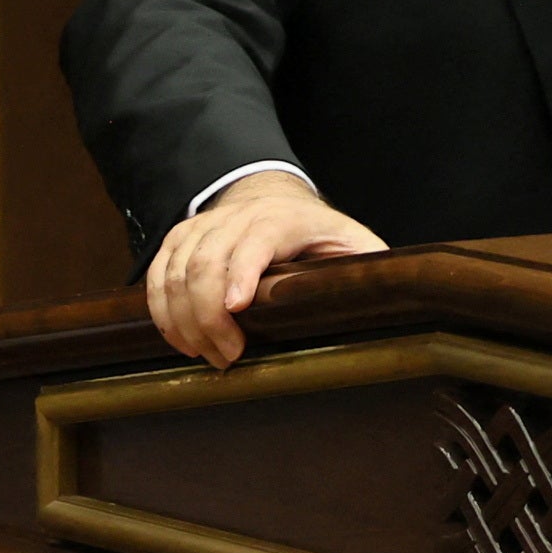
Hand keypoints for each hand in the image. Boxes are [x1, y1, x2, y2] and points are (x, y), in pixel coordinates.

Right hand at [144, 175, 385, 367]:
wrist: (274, 196)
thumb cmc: (317, 232)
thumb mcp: (352, 241)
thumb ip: (369, 265)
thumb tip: (392, 298)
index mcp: (284, 219)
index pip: (258, 238)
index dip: (243, 271)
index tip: (236, 309)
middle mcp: (239, 216)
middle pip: (206, 260)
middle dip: (208, 315)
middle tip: (226, 357)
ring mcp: (205, 226)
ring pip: (176, 268)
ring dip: (182, 318)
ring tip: (203, 354)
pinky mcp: (181, 238)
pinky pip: (158, 271)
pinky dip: (161, 308)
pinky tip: (178, 338)